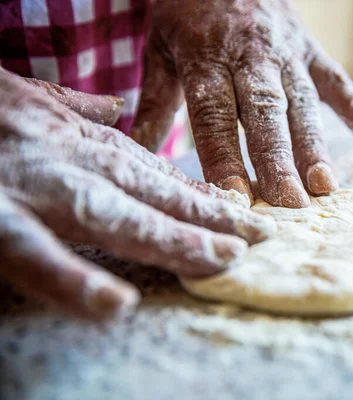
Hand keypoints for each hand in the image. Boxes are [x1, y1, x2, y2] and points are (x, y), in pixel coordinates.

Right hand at [0, 67, 274, 319]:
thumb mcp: (36, 99)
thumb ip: (80, 106)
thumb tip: (117, 106)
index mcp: (86, 144)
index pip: (161, 176)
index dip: (206, 199)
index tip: (247, 219)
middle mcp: (74, 164)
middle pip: (157, 197)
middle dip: (210, 223)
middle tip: (259, 243)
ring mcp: (39, 191)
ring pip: (119, 220)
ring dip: (173, 242)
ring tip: (220, 263)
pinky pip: (37, 257)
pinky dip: (74, 281)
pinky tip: (114, 307)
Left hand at [130, 0, 352, 207]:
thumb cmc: (187, 15)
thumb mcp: (160, 50)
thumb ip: (154, 103)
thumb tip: (136, 154)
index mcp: (207, 56)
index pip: (216, 113)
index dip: (225, 155)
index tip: (235, 197)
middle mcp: (251, 56)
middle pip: (265, 112)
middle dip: (278, 159)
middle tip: (289, 203)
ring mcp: (287, 52)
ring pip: (303, 103)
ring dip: (315, 145)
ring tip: (325, 187)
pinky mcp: (312, 51)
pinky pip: (338, 81)